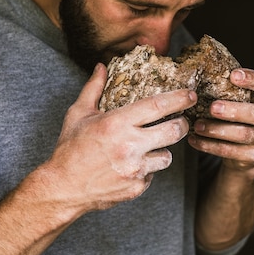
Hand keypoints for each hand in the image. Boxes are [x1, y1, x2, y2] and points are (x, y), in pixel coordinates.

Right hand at [41, 63, 196, 212]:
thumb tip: (102, 67)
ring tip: (149, 146)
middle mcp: (129, 145)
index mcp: (117, 123)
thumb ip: (93, 88)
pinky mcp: (136, 187)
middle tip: (180, 121)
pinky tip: (132, 165)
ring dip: (162, 149)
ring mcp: (135, 169)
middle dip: (182, 124)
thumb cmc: (70, 149)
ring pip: (167, 156)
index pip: (158, 106)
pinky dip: (147, 169)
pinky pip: (152, 174)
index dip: (179, 99)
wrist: (63, 188)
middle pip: (174, 131)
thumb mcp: (78, 114)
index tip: (190, 94)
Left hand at [188, 68, 253, 169]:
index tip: (233, 75)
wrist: (242, 151)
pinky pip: (231, 152)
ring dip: (218, 130)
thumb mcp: (236, 100)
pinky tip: (194, 140)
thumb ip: (225, 88)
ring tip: (197, 125)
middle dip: (234, 110)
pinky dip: (210, 146)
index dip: (251, 79)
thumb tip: (191, 69)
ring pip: (244, 135)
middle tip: (212, 107)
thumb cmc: (235, 116)